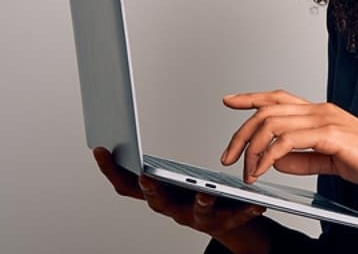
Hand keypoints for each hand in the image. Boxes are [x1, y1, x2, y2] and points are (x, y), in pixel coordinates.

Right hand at [91, 147, 265, 239]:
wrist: (227, 221)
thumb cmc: (195, 193)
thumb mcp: (171, 179)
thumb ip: (152, 165)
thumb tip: (124, 135)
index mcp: (160, 195)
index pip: (127, 185)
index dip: (111, 169)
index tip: (100, 148)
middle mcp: (175, 210)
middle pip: (158, 203)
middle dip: (152, 190)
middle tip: (146, 177)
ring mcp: (199, 220)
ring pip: (197, 213)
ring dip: (200, 202)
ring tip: (206, 192)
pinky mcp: (226, 223)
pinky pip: (236, 218)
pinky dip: (245, 211)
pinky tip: (257, 202)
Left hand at [220, 90, 357, 196]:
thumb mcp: (330, 161)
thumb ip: (304, 159)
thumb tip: (277, 160)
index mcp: (322, 113)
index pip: (279, 98)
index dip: (252, 97)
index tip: (230, 101)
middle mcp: (321, 110)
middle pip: (268, 110)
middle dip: (241, 133)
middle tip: (229, 156)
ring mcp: (326, 120)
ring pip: (273, 123)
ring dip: (253, 148)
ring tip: (248, 171)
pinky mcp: (332, 135)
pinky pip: (288, 141)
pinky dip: (270, 155)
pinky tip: (265, 169)